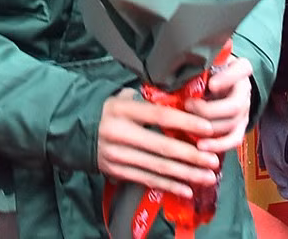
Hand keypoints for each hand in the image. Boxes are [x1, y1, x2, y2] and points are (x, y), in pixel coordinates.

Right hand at [96, 90, 219, 198]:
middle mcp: (119, 133)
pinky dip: (168, 185)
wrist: (74, 129)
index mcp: (123, 110)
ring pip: (157, 167)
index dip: (185, 123)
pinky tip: (187, 189)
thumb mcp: (123, 98)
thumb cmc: (108, 111)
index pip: (159, 116)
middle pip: (161, 147)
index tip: (207, 129)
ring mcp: (117, 155)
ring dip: (185, 174)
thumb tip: (181, 102)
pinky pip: (147, 180)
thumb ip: (148, 101)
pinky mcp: (117, 171)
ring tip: (207, 176)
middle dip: (191, 155)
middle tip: (213, 160)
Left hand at [188, 54, 253, 153]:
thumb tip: (175, 72)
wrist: (217, 82)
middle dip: (209, 109)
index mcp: (239, 69)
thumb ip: (198, 65)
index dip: (228, 78)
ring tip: (188, 127)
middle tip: (188, 105)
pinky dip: (217, 145)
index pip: (243, 69)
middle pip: (234, 105)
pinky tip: (201, 147)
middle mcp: (245, 90)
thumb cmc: (208, 70)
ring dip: (209, 128)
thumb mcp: (206, 62)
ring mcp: (245, 110)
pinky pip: (234, 140)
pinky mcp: (240, 127)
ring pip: (232, 124)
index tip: (211, 85)